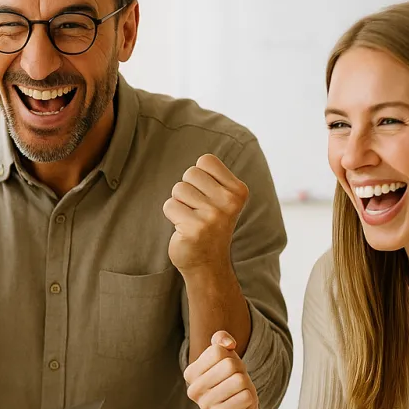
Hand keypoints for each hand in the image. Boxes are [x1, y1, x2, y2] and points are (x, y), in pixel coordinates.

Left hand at [163, 154, 248, 277]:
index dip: (199, 176)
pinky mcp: (194, 229)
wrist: (208, 264)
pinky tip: (184, 229)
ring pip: (178, 189)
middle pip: (190, 173)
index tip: (206, 195)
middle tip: (197, 210)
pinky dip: (172, 216)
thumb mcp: (220, 197)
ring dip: (179, 204)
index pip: (206, 161)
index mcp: (238, 191)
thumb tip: (187, 144)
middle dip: (187, 190)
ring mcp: (213, 216)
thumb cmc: (209, 224)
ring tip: (191, 219)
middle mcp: (229, 202)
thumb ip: (210, 176)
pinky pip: (169, 206)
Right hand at [185, 331, 270, 408]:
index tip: (228, 371)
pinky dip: (249, 399)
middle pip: (229, 365)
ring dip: (245, 386)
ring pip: (239, 380)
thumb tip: (227, 343)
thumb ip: (221, 340)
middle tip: (236, 384)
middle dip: (240, 372)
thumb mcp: (226, 358)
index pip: (217, 351)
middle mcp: (193, 389)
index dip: (230, 357)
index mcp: (190, 373)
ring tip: (238, 394)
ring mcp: (204, 405)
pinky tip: (240, 406)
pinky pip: (245, 397)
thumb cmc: (231, 383)